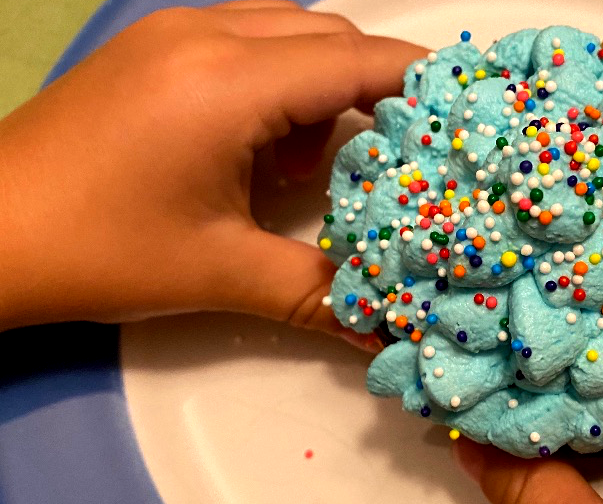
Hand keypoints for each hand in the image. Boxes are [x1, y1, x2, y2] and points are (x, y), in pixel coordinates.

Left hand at [0, 0, 422, 346]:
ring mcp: (171, 32)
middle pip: (328, 34)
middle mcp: (205, 32)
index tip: (464, 115)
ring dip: (320, 84)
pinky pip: (244, 39)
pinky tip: (262, 146)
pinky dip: (277, 82)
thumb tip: (386, 332)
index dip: (420, 83)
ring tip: (316, 160)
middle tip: (399, 153)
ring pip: (287, 31)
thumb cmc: (98, 250)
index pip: (355, 60)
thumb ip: (317, 294)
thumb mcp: (219, 273)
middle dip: (374, 87)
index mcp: (228, 81)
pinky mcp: (151, 47)